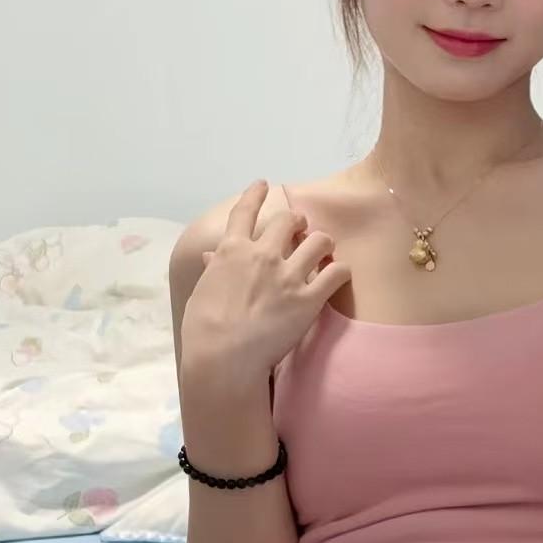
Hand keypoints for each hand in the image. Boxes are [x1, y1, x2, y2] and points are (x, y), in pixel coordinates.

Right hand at [181, 180, 351, 393]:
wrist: (223, 358)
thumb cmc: (203, 330)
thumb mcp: (201, 293)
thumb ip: (213, 270)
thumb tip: (211, 257)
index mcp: (232, 251)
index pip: (244, 212)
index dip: (254, 194)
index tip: (262, 184)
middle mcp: (263, 255)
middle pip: (289, 220)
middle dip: (297, 221)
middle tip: (301, 228)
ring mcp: (288, 276)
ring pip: (319, 241)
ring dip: (322, 243)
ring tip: (323, 251)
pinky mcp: (309, 299)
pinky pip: (336, 274)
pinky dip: (340, 272)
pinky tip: (340, 275)